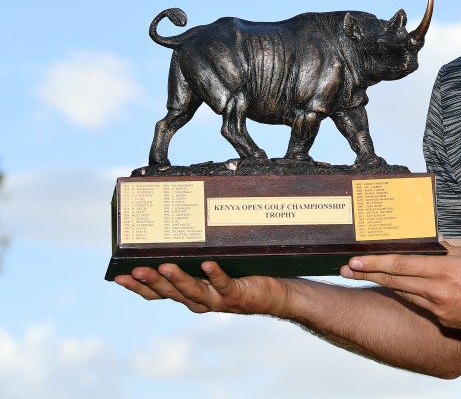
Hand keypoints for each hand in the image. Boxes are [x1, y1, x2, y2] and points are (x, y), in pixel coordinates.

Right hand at [113, 262, 289, 316]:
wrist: (276, 293)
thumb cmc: (244, 275)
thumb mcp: (215, 264)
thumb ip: (197, 254)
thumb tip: (179, 225)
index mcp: (190, 294)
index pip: (158, 293)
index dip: (138, 286)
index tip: (119, 275)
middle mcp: (200, 300)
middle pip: (170, 293)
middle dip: (151, 282)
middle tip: (135, 270)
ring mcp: (218, 299)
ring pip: (193, 291)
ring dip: (177, 280)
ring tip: (164, 267)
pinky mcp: (237, 294)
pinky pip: (224, 284)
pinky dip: (215, 275)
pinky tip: (208, 265)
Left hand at [342, 243, 460, 334]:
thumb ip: (451, 247)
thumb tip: (435, 241)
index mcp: (446, 270)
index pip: (403, 265)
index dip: (376, 262)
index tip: (357, 260)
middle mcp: (439, 291)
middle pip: (396, 281)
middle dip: (369, 274)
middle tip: (348, 269)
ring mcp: (440, 309)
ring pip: (405, 294)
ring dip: (384, 284)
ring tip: (366, 276)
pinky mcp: (445, 321)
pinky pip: (421, 305)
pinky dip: (408, 295)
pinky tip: (400, 289)